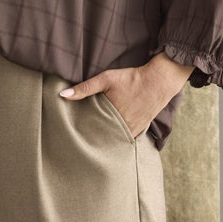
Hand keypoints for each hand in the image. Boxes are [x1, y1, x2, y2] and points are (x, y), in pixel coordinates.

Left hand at [59, 52, 193, 138]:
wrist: (159, 81)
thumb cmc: (132, 79)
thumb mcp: (106, 79)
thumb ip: (85, 88)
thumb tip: (63, 95)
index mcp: (111, 116)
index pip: (91, 130)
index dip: (82, 132)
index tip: (72, 133)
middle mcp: (121, 127)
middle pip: (102, 138)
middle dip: (92, 139)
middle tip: (80, 140)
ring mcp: (132, 130)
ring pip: (114, 140)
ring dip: (105, 140)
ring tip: (93, 143)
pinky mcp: (140, 130)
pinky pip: (126, 139)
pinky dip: (118, 139)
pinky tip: (110, 139)